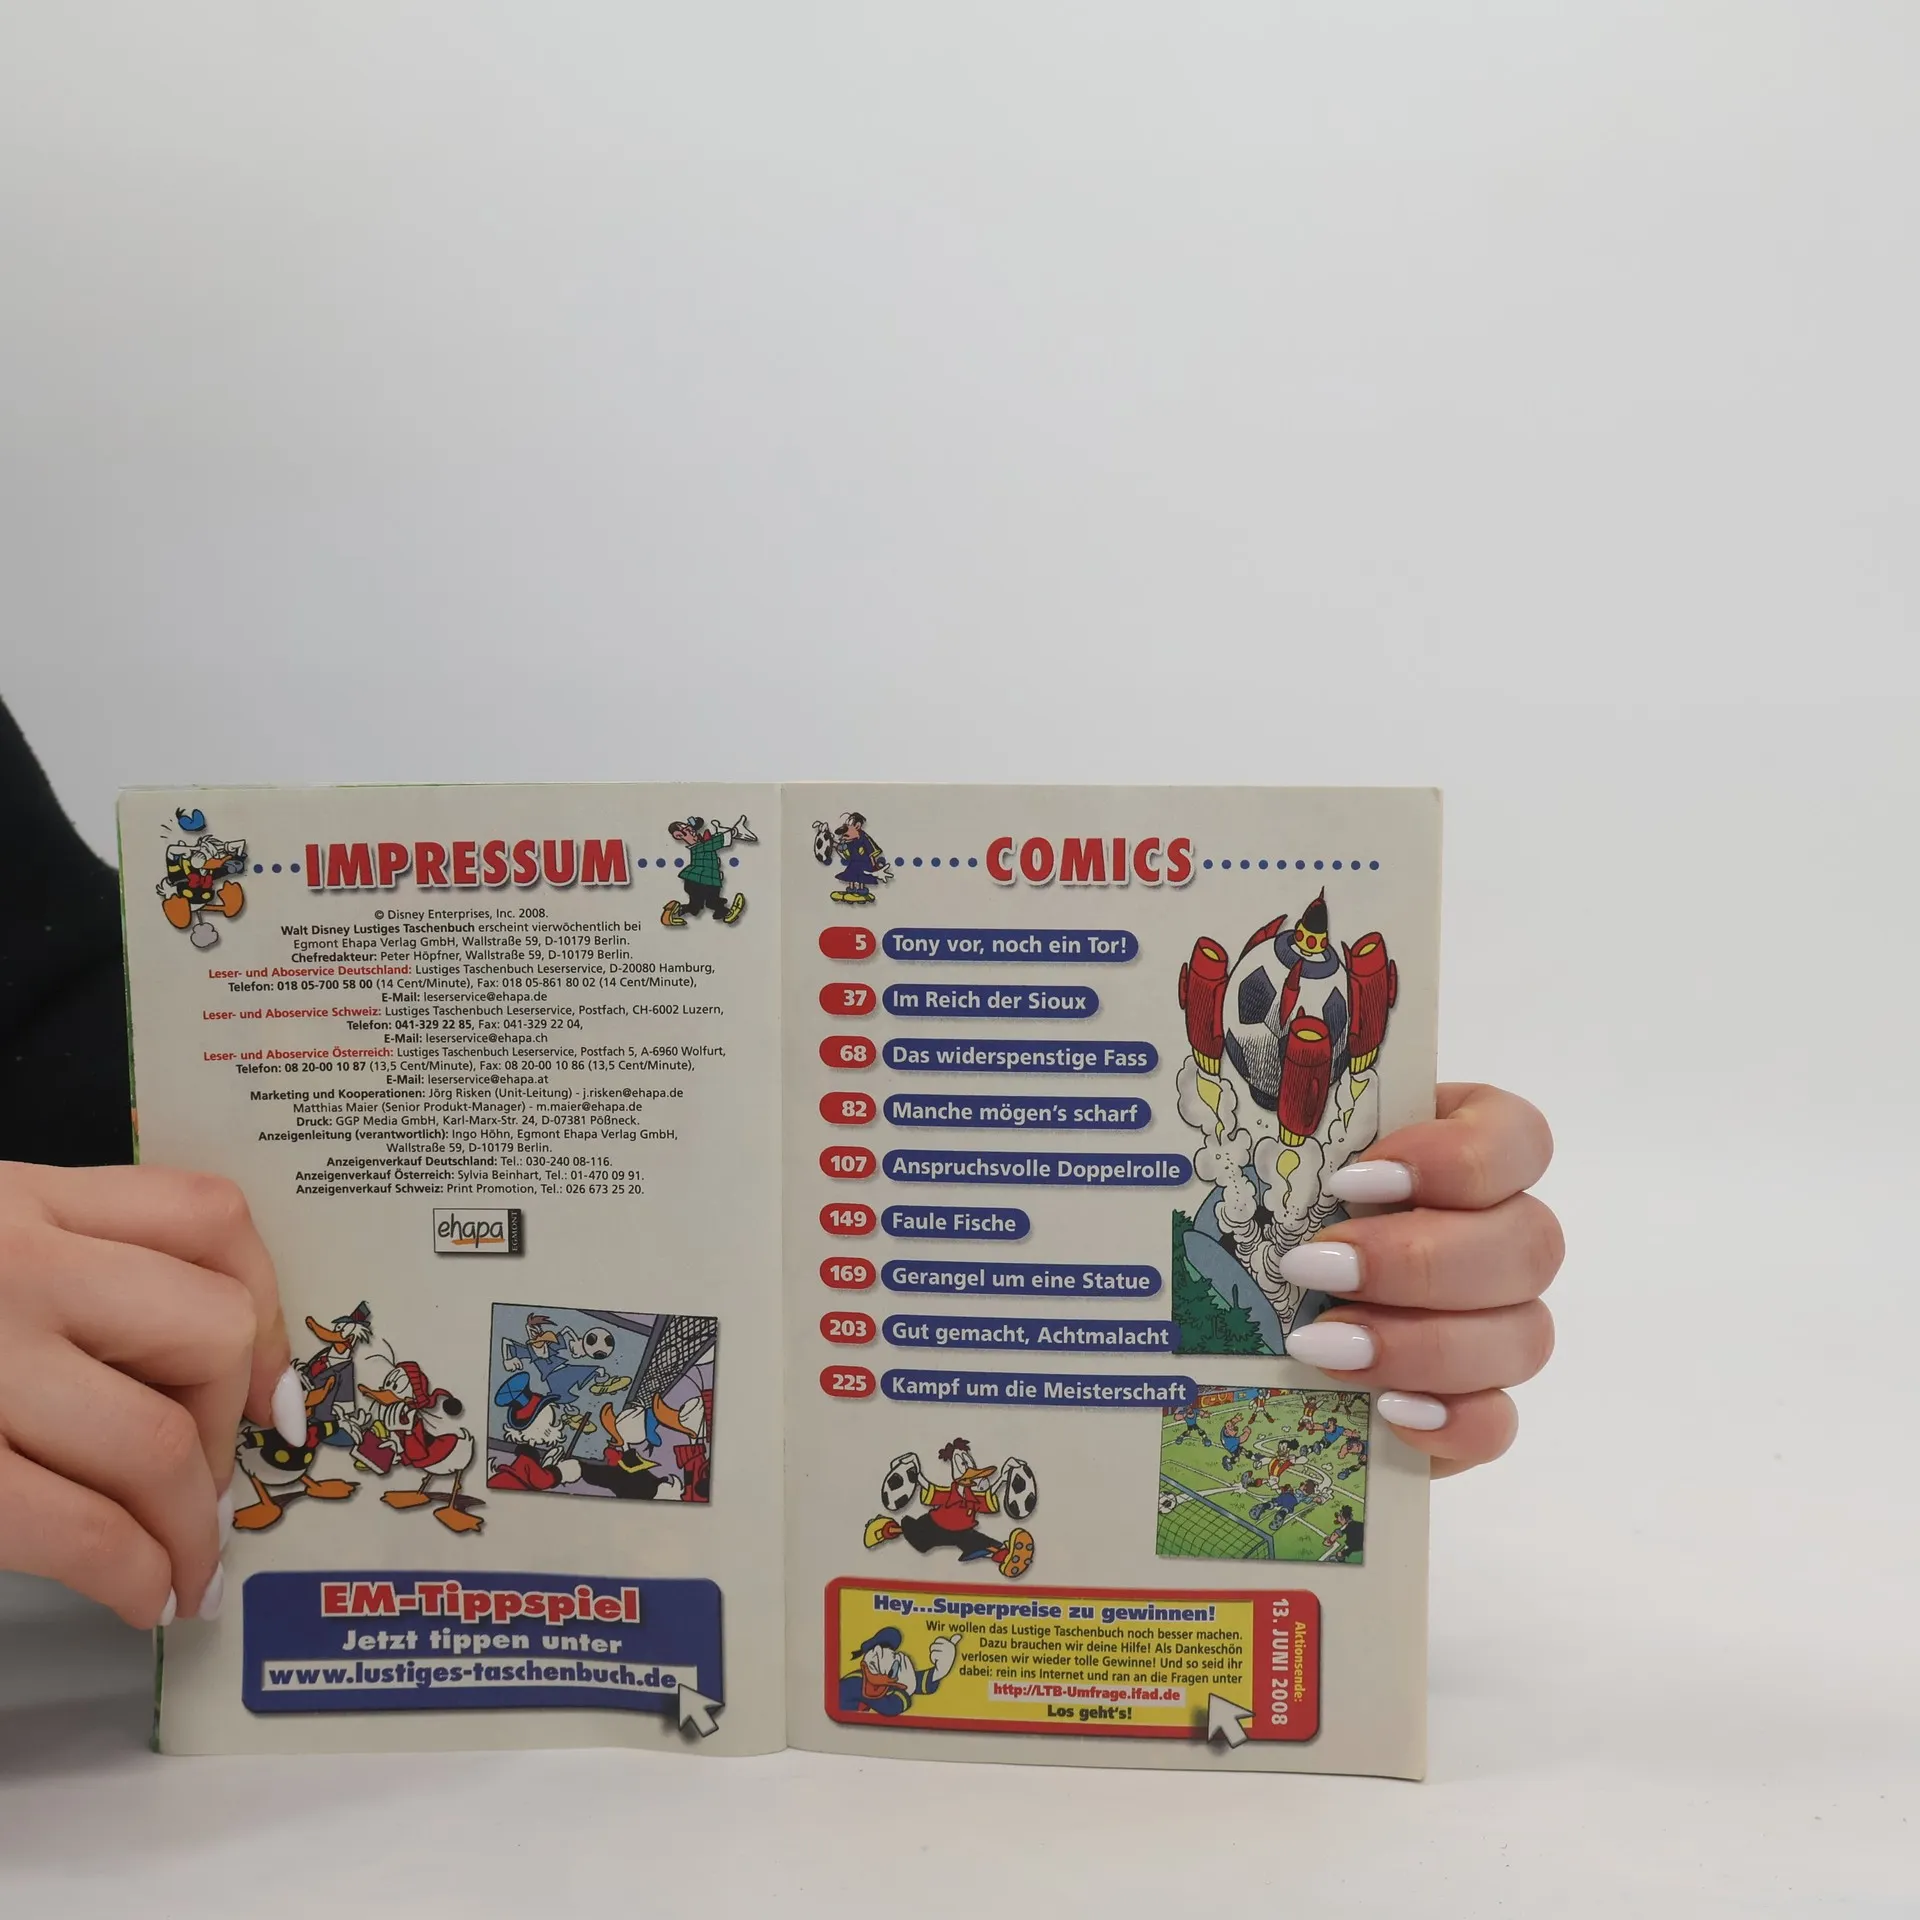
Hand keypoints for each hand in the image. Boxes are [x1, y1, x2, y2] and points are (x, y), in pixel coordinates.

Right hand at [0, 1162, 295, 1625]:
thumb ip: (63, 1262)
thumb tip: (205, 1367)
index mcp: (18, 1201)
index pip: (207, 1220)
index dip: (267, 1306)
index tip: (269, 1383)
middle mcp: (10, 1266)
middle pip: (208, 1329)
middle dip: (228, 1425)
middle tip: (208, 1482)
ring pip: (155, 1441)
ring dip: (190, 1526)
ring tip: (185, 1567)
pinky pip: (73, 1526)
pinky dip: (130, 1575)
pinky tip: (138, 1596)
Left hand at [1276, 1085, 1560, 1476]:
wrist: (1255, 1297)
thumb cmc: (1283, 1199)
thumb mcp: (1286, 1153)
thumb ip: (1302, 1132)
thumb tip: (1251, 1101)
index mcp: (1469, 1147)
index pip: (1518, 1138)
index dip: (1456, 1158)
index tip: (1351, 1180)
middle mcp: (1503, 1232)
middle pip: (1529, 1246)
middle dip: (1417, 1262)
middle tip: (1315, 1268)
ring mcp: (1501, 1322)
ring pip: (1524, 1336)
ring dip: (1423, 1345)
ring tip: (1322, 1344)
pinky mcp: (1474, 1400)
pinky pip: (1499, 1422)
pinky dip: (1452, 1422)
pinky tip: (1386, 1410)